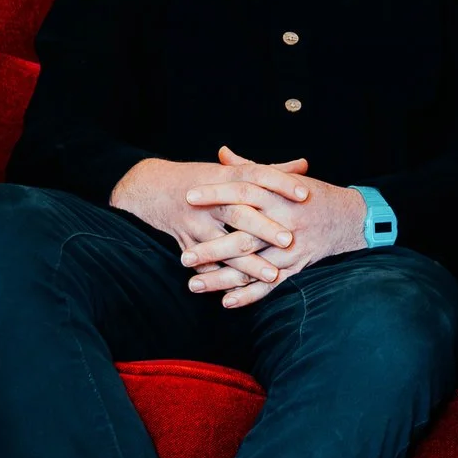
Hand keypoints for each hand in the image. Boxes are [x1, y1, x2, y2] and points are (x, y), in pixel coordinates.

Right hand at [110, 153, 305, 268]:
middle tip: (290, 240)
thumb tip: (304, 165)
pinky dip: (222, 280)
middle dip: (265, 228)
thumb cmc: (201, 179)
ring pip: (225, 247)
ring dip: (249, 264)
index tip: (305, 194)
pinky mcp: (186, 244)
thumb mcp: (232, 171)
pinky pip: (206, 266)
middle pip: (241, 213)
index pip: (258, 176)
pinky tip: (240, 292)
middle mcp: (211, 200)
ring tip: (273, 275)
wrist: (152, 189)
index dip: (281, 184)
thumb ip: (270, 170)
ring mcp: (196, 223)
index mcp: (226, 177)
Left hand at [178, 146, 376, 306]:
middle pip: (244, 237)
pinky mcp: (297, 267)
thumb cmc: (312, 195)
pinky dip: (249, 295)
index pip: (243, 192)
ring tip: (193, 284)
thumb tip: (223, 153)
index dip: (216, 194)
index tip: (188, 197)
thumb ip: (251, 168)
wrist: (349, 218)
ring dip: (222, 278)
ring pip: (253, 267)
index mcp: (279, 197)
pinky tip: (226, 301)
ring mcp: (291, 248)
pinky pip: (271, 285)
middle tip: (184, 257)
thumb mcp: (284, 179)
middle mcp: (285, 223)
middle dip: (212, 249)